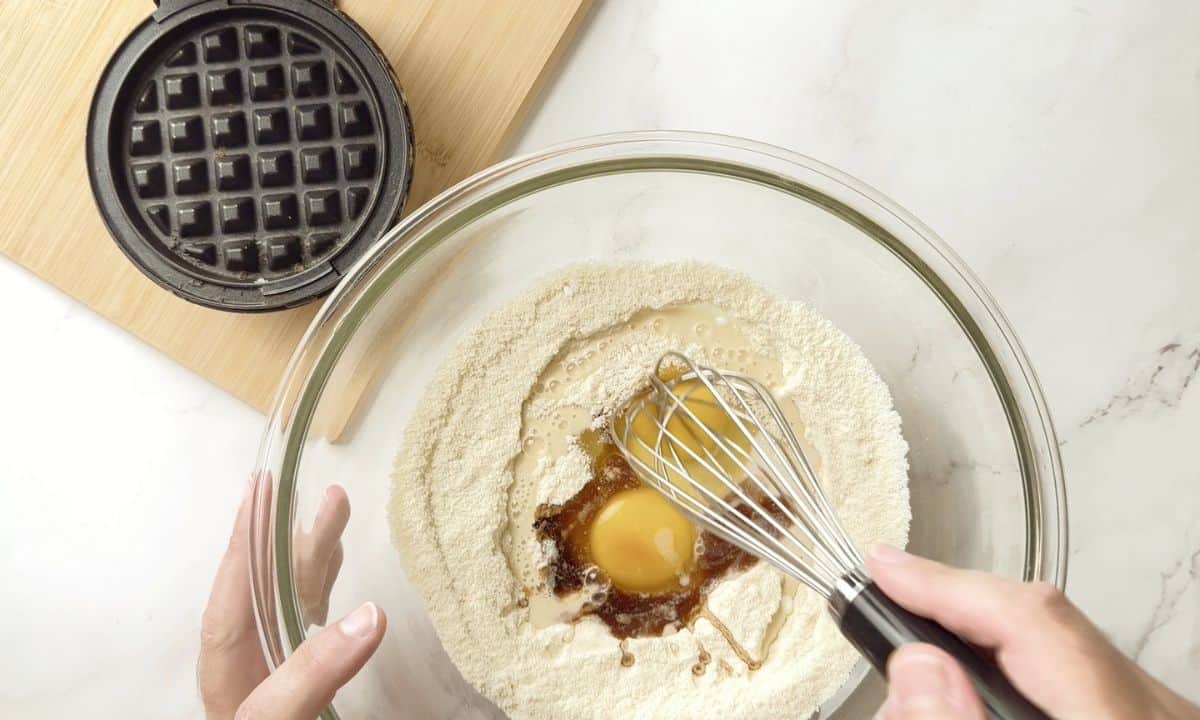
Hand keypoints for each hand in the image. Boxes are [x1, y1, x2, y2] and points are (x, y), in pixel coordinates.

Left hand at [197, 475, 385, 718]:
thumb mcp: (274, 718)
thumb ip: (311, 672)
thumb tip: (372, 613)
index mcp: (224, 666)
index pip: (233, 590)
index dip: (247, 537)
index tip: (261, 486)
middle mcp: (245, 660)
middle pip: (267, 589)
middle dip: (295, 538)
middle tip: (333, 493)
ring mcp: (271, 668)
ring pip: (291, 600)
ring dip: (314, 555)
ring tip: (337, 508)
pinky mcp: (297, 681)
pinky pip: (308, 622)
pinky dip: (322, 587)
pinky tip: (332, 564)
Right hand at [867, 544, 1199, 719]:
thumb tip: (916, 665)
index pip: (1030, 619)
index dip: (945, 583)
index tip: (881, 567)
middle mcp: (1155, 713)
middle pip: (1045, 621)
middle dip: (955, 610)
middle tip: (887, 604)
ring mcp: (1160, 715)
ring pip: (1062, 643)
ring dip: (982, 640)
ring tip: (921, 655)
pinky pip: (1080, 668)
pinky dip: (1018, 664)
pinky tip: (980, 683)